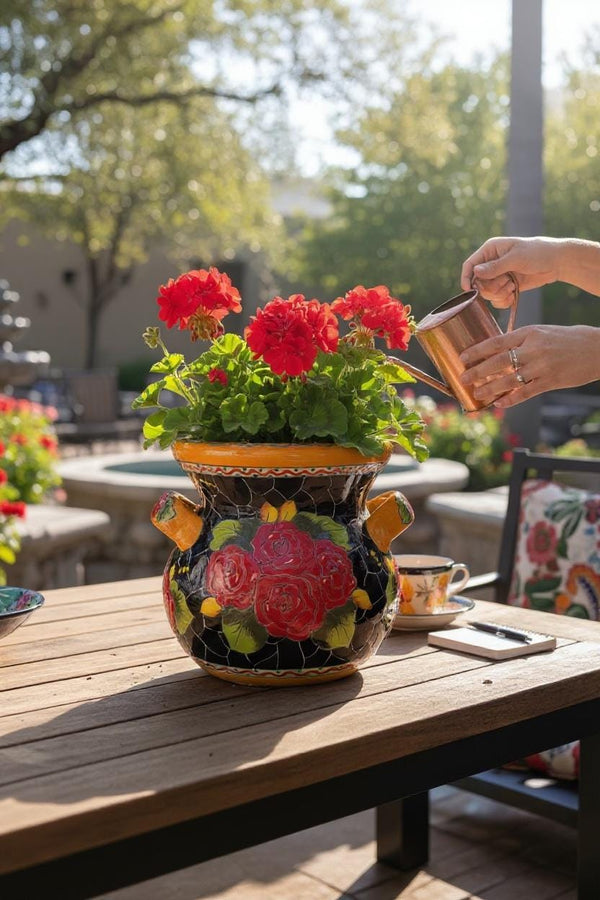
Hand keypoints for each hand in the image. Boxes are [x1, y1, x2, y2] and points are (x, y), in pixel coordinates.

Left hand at [459, 324, 599, 407]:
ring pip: (509, 379)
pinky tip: (500, 403)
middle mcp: (533, 349)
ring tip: (477, 393)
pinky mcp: (550, 381)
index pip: (497, 341)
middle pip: (498, 361)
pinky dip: (511, 399)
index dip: (477, 350)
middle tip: (462, 378)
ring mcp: (542, 366)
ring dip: (490, 388)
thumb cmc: (569, 339)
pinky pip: (525, 392)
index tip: (462, 356)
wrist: (597, 348)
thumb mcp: (543, 332)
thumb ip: (523, 340)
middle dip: (477, 370)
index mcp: (530, 332)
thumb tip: (498, 350)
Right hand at [460, 237, 561, 307]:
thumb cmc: (538, 253)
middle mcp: (491, 263)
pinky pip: (496, 299)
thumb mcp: (516, 258)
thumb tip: (475, 272)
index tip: (469, 290)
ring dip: (499, 293)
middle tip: (507, 282)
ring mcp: (499, 276)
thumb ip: (495, 267)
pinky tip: (513, 295)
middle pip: (478, 283)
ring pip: (487, 293)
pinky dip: (503, 300)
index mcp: (490, 250)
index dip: (466, 278)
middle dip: (491, 287)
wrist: (556, 262)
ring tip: (513, 286)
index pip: (470, 265)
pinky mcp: (506, 286)